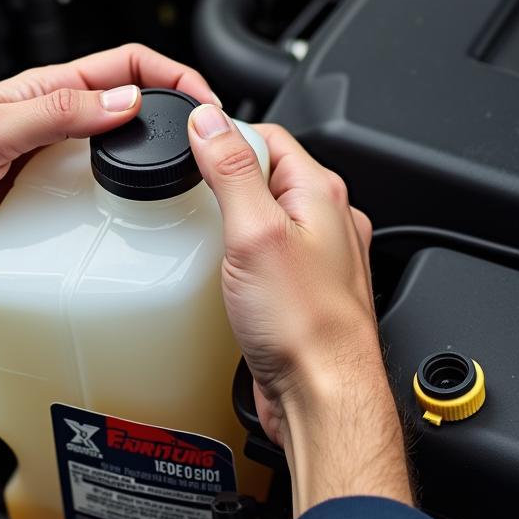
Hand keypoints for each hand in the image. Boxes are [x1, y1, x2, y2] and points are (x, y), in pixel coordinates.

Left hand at [0, 44, 216, 265]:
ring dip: (140, 168)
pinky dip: (104, 211)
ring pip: (108, 158)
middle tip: (200, 149)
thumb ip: (57, 114)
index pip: (123, 64)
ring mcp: (38, 163)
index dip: (170, 74)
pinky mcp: (26, 202)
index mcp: (40, 91)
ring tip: (169, 191)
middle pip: (125, 110)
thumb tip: (123, 100)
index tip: (203, 100)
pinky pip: (79, 202)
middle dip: (168, 121)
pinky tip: (112, 228)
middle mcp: (45, 123)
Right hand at [187, 108, 411, 515]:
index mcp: (321, 193)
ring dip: (233, 215)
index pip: (268, 134)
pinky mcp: (302, 287)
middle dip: (225, 176)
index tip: (190, 147)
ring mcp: (318, 255)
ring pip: (266, 211)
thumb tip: (208, 121)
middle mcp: (328, 219)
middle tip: (192, 193)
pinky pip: (267, 249)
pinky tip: (224, 268)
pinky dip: (241, 250)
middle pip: (266, 171)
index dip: (225, 135)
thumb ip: (231, 171)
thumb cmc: (305, 326)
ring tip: (206, 230)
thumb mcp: (256, 233)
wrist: (323, 397)